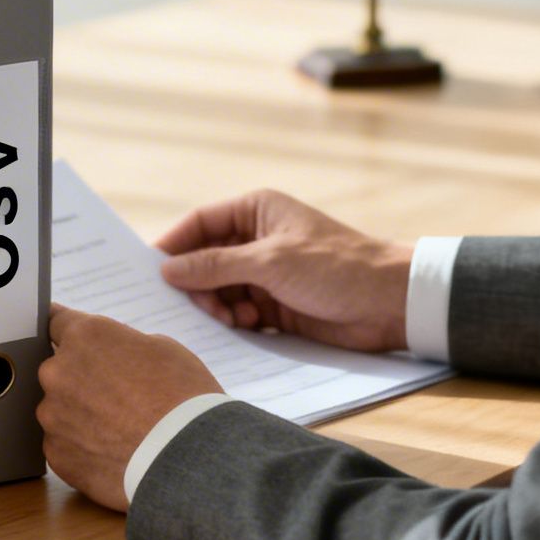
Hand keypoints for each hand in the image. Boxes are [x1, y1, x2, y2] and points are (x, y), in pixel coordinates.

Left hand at [37, 304, 222, 512]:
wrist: (187, 457)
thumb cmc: (183, 397)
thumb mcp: (162, 349)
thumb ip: (123, 346)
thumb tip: (114, 356)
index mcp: (85, 337)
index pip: (55, 321)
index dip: (65, 331)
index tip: (64, 337)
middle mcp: (58, 372)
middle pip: (58, 370)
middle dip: (79, 379)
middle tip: (117, 397)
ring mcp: (52, 415)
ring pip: (59, 410)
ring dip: (80, 416)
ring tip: (120, 431)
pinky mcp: (56, 453)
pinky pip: (63, 444)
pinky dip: (81, 448)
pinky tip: (112, 453)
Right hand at [155, 190, 413, 353]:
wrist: (389, 303)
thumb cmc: (336, 267)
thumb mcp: (270, 261)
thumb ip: (216, 265)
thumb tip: (167, 269)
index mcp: (256, 211)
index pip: (200, 223)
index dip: (173, 245)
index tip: (149, 271)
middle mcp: (257, 239)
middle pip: (205, 260)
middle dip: (198, 284)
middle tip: (202, 307)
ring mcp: (266, 274)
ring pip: (220, 289)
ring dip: (219, 306)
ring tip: (234, 319)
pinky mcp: (277, 305)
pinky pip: (240, 312)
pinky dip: (236, 322)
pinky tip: (247, 327)